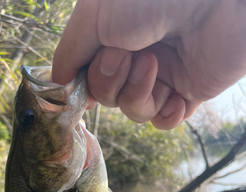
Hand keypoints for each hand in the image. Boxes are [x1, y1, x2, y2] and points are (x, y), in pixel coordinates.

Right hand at [52, 0, 245, 129]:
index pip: (86, 73)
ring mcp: (162, 73)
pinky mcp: (189, 90)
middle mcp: (134, 53)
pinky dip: (165, 115)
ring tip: (152, 63)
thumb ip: (70, 51)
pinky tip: (174, 97)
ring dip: (136, 93)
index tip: (75, 88)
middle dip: (109, 81)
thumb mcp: (94, 15)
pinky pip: (164, 120)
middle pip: (105, 96)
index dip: (80, 85)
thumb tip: (57, 83)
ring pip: (132, 111)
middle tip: (125, 54)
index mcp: (111, 33)